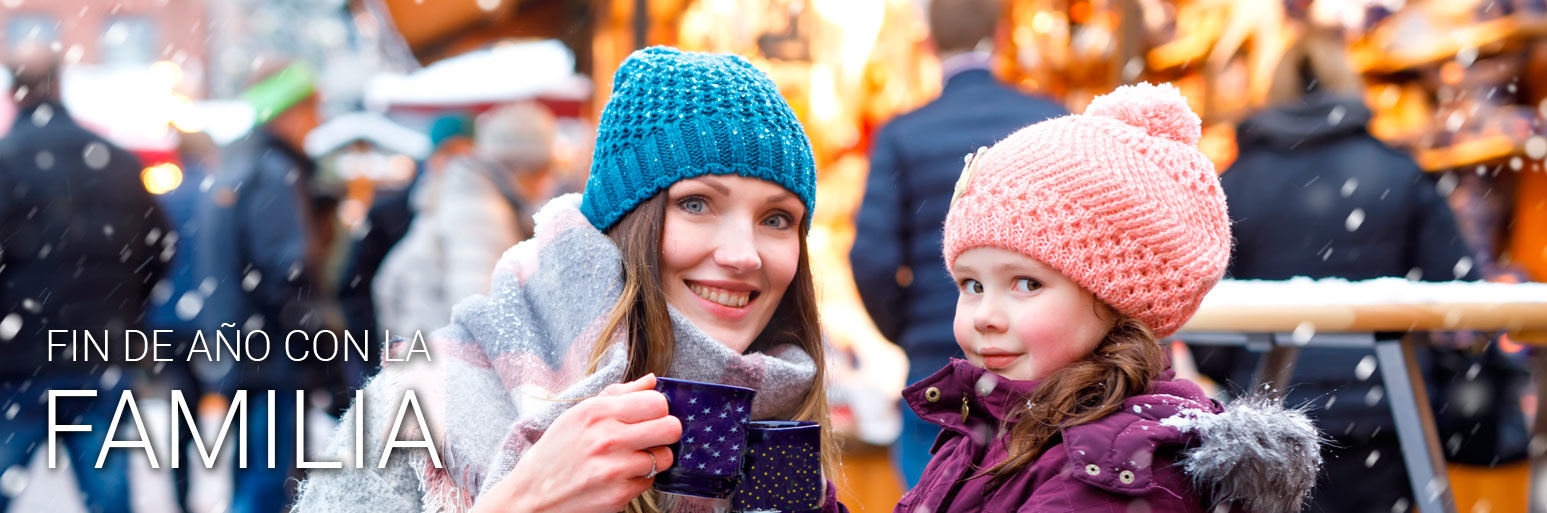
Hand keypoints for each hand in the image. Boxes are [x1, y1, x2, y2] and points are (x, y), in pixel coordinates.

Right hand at [473, 374, 681, 512]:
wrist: (532, 495)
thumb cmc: (556, 451)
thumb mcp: (578, 414)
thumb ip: (618, 394)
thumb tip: (651, 380)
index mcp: (596, 412)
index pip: (656, 402)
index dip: (658, 408)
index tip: (648, 415)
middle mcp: (607, 438)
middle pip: (671, 428)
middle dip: (665, 431)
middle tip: (651, 436)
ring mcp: (614, 469)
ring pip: (665, 457)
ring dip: (654, 457)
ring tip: (632, 457)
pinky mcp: (619, 495)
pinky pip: (650, 481)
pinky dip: (639, 479)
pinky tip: (620, 476)